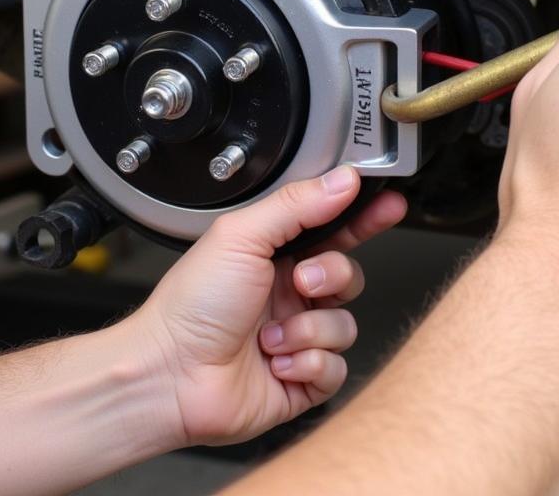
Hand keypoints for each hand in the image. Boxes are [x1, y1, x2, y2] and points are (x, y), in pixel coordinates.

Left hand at [133, 167, 406, 447]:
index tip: (388, 203)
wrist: (170, 375)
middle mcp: (288, 292)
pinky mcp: (301, 378)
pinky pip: (336, 368)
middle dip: (331, 276)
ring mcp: (296, 336)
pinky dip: (307, 363)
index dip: (363, 216)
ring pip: (345, 323)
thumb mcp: (240, 236)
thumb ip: (295, 205)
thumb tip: (341, 180)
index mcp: (273, 253)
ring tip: (271, 333)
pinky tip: (276, 360)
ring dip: (308, 328)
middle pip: (347, 274)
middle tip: (301, 280)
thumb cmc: (189, 306)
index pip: (332, 227)